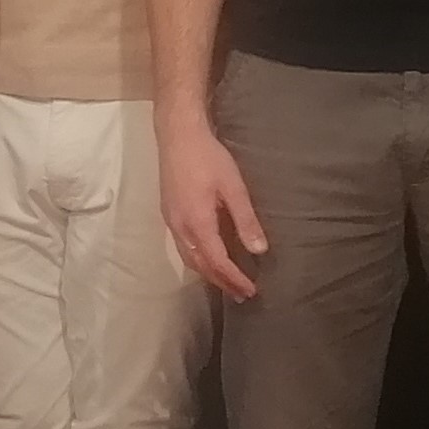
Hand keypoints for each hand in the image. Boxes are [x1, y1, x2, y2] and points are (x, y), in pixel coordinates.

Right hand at [160, 111, 268, 300]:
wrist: (177, 135)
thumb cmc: (208, 158)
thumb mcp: (233, 187)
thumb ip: (245, 220)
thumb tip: (259, 250)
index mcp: (197, 223)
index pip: (217, 262)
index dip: (234, 279)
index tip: (251, 291)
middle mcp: (180, 228)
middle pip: (199, 265)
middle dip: (221, 282)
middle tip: (241, 294)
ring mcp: (171, 221)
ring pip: (188, 258)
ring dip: (207, 273)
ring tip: (226, 282)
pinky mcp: (169, 213)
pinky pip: (183, 247)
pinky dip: (198, 259)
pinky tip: (208, 256)